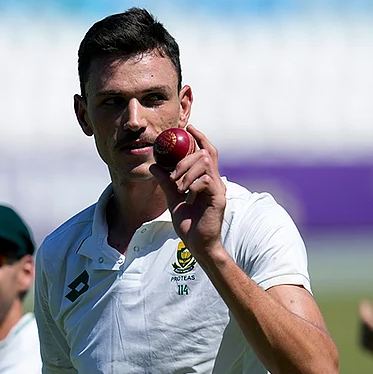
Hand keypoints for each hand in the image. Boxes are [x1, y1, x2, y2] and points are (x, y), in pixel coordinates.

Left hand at [150, 124, 226, 258]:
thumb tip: (154, 165)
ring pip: (205, 164)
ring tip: (178, 186)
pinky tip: (187, 196)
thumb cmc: (189, 224)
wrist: (198, 245)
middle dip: (186, 158)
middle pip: (205, 154)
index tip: (188, 128)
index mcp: (207, 179)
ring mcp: (218, 190)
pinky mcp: (218, 199)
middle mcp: (215, 182)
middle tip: (173, 173)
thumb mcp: (173, 199)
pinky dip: (193, 184)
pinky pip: (206, 181)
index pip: (208, 151)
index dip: (200, 137)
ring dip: (187, 171)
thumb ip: (166, 182)